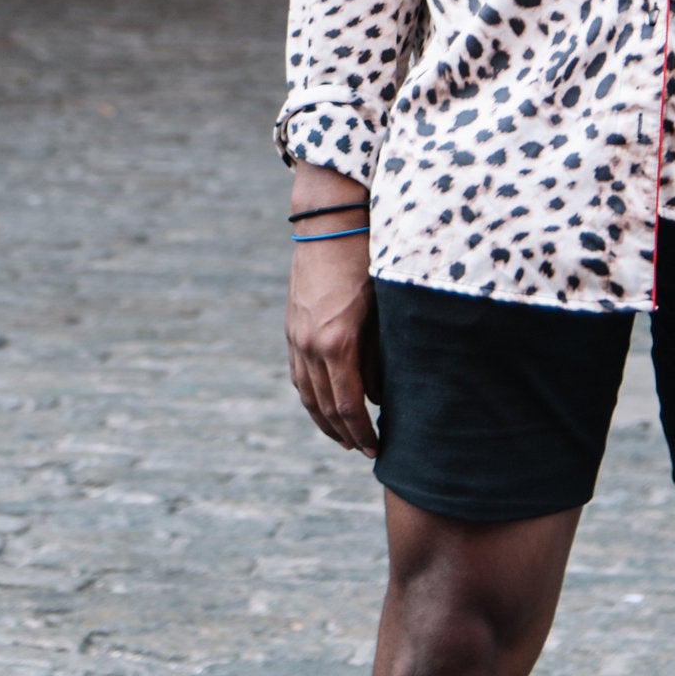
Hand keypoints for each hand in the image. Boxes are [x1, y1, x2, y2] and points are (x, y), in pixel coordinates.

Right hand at [286, 230, 379, 454]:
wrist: (330, 225)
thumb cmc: (368, 263)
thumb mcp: (383, 312)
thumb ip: (379, 357)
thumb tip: (376, 396)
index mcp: (337, 343)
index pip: (349, 405)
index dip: (362, 432)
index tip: (376, 448)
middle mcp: (310, 345)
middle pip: (325, 407)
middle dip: (345, 433)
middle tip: (363, 450)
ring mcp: (295, 337)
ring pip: (306, 394)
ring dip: (324, 421)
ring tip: (343, 437)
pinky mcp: (291, 328)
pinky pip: (297, 374)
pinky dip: (310, 396)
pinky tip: (323, 405)